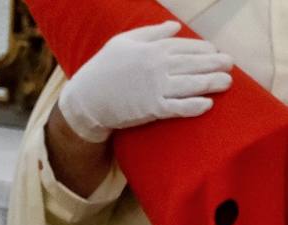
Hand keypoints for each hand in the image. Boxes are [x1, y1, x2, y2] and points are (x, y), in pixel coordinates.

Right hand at [58, 20, 232, 143]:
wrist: (84, 100)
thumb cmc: (101, 69)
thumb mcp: (122, 42)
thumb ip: (151, 33)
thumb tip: (175, 27)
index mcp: (153, 48)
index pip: (188, 46)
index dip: (205, 49)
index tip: (213, 52)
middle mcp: (158, 66)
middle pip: (196, 63)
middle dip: (216, 63)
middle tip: (229, 65)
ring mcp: (156, 88)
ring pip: (193, 84)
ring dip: (213, 83)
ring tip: (226, 82)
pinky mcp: (152, 109)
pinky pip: (179, 107)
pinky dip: (195, 106)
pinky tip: (207, 105)